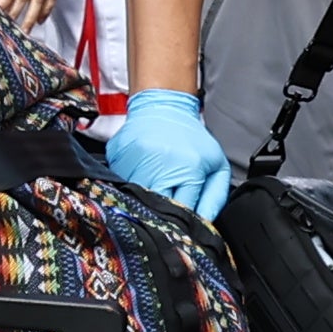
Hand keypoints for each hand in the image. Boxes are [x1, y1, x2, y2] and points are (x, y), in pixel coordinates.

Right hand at [104, 91, 237, 217]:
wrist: (162, 107)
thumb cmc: (190, 138)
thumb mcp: (216, 165)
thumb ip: (215, 197)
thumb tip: (205, 224)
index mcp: (188, 170)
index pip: (184, 213)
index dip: (184, 223)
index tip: (183, 223)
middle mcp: (160, 167)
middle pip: (157, 211)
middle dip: (162, 217)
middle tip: (166, 211)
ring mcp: (134, 163)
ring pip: (136, 201)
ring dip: (144, 202)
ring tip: (154, 186)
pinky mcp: (117, 159)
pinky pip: (120, 186)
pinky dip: (129, 188)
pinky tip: (140, 175)